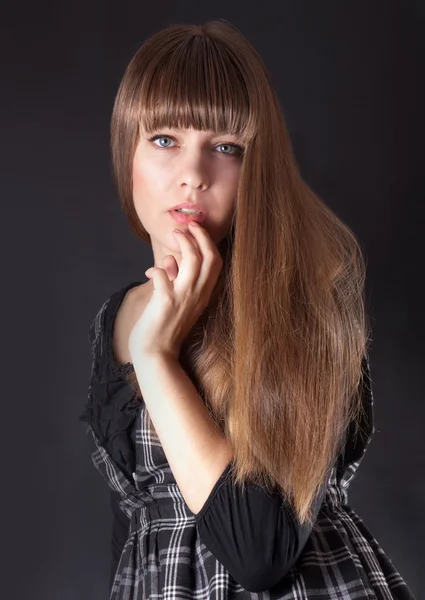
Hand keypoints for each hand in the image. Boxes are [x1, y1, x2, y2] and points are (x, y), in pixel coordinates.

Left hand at [128, 221, 222, 361]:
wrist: (156, 353)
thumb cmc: (165, 327)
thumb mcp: (177, 300)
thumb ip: (176, 279)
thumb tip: (170, 260)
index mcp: (203, 294)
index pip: (215, 262)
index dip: (208, 242)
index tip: (197, 229)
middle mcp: (198, 294)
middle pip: (209, 257)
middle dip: (200, 236)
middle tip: (188, 225)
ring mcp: (183, 298)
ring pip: (192, 260)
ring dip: (183, 243)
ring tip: (174, 235)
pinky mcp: (165, 302)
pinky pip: (163, 274)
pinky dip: (156, 268)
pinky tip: (148, 273)